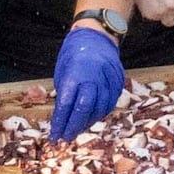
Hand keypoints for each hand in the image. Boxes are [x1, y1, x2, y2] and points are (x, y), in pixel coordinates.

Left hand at [50, 21, 126, 141]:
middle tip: (66, 137)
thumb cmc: (74, 55)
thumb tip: (62, 119)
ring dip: (87, 122)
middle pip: (85, 108)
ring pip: (100, 108)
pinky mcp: (119, 81)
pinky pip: (110, 103)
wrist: (97, 36)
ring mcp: (109, 78)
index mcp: (75, 72)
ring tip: (77, 129)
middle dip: (74, 126)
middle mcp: (93, 75)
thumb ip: (65, 93)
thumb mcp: (63, 72)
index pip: (66, 103)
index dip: (60, 122)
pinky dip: (99, 113)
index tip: (54, 136)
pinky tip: (91, 118)